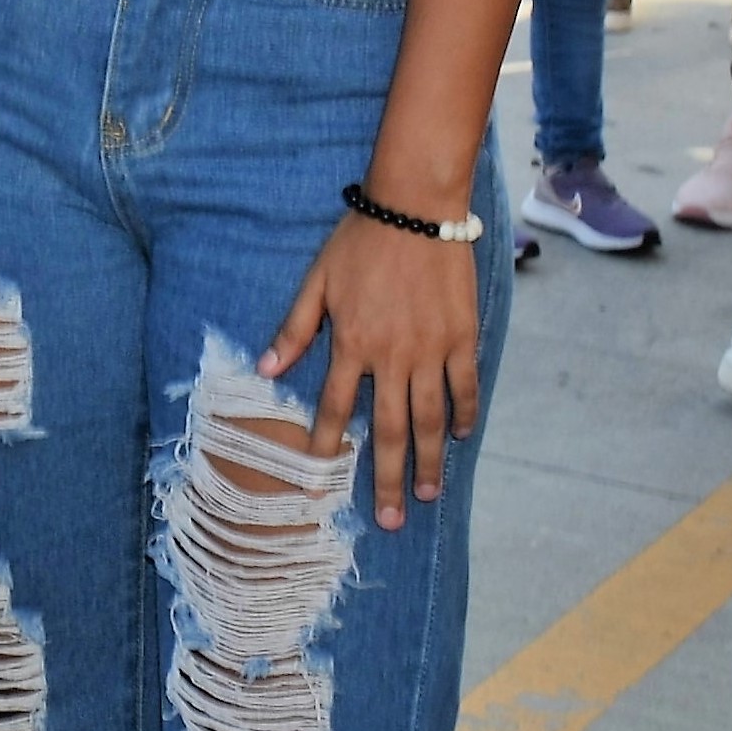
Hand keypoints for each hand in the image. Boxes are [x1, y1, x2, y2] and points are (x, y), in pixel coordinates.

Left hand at [259, 209, 483, 528]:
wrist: (415, 211)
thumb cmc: (359, 243)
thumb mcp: (316, 282)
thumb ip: (294, 329)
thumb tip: (265, 369)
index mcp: (351, 344)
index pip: (334, 406)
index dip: (326, 445)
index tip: (320, 481)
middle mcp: (392, 356)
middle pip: (388, 429)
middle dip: (386, 477)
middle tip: (391, 519)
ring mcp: (431, 350)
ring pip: (431, 418)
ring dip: (430, 459)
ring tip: (427, 493)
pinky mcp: (462, 338)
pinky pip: (465, 387)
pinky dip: (465, 414)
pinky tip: (463, 438)